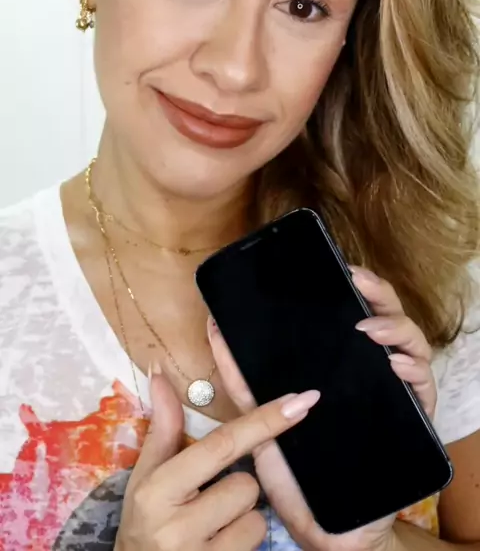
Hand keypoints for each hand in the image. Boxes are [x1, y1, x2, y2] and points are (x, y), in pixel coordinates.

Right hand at [115, 367, 319, 550]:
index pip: (222, 445)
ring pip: (256, 517)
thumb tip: (160, 372)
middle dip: (235, 486)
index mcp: (158, 490)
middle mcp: (178, 526)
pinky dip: (243, 542)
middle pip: (247, 484)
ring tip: (211, 527)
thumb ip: (163, 429)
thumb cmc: (143, 523)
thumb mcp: (146, 477)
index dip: (264, 421)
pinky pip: (256, 543)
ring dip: (241, 518)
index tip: (300, 400)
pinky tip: (218, 547)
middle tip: (207, 500)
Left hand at [208, 266, 436, 550]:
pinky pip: (423, 384)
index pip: (352, 311)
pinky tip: (395, 364)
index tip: (339, 266)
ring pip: (410, 341)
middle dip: (376, 291)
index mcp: (338, 363)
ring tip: (370, 328)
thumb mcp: (259, 421)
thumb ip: (239, 378)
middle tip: (358, 280)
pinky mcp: (412, 418)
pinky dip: (413, 368)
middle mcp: (370, 369)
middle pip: (384, 315)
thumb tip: (213, 328)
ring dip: (394, 327)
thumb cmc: (295, 472)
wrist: (326, 527)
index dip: (353, 284)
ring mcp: (393, 390)